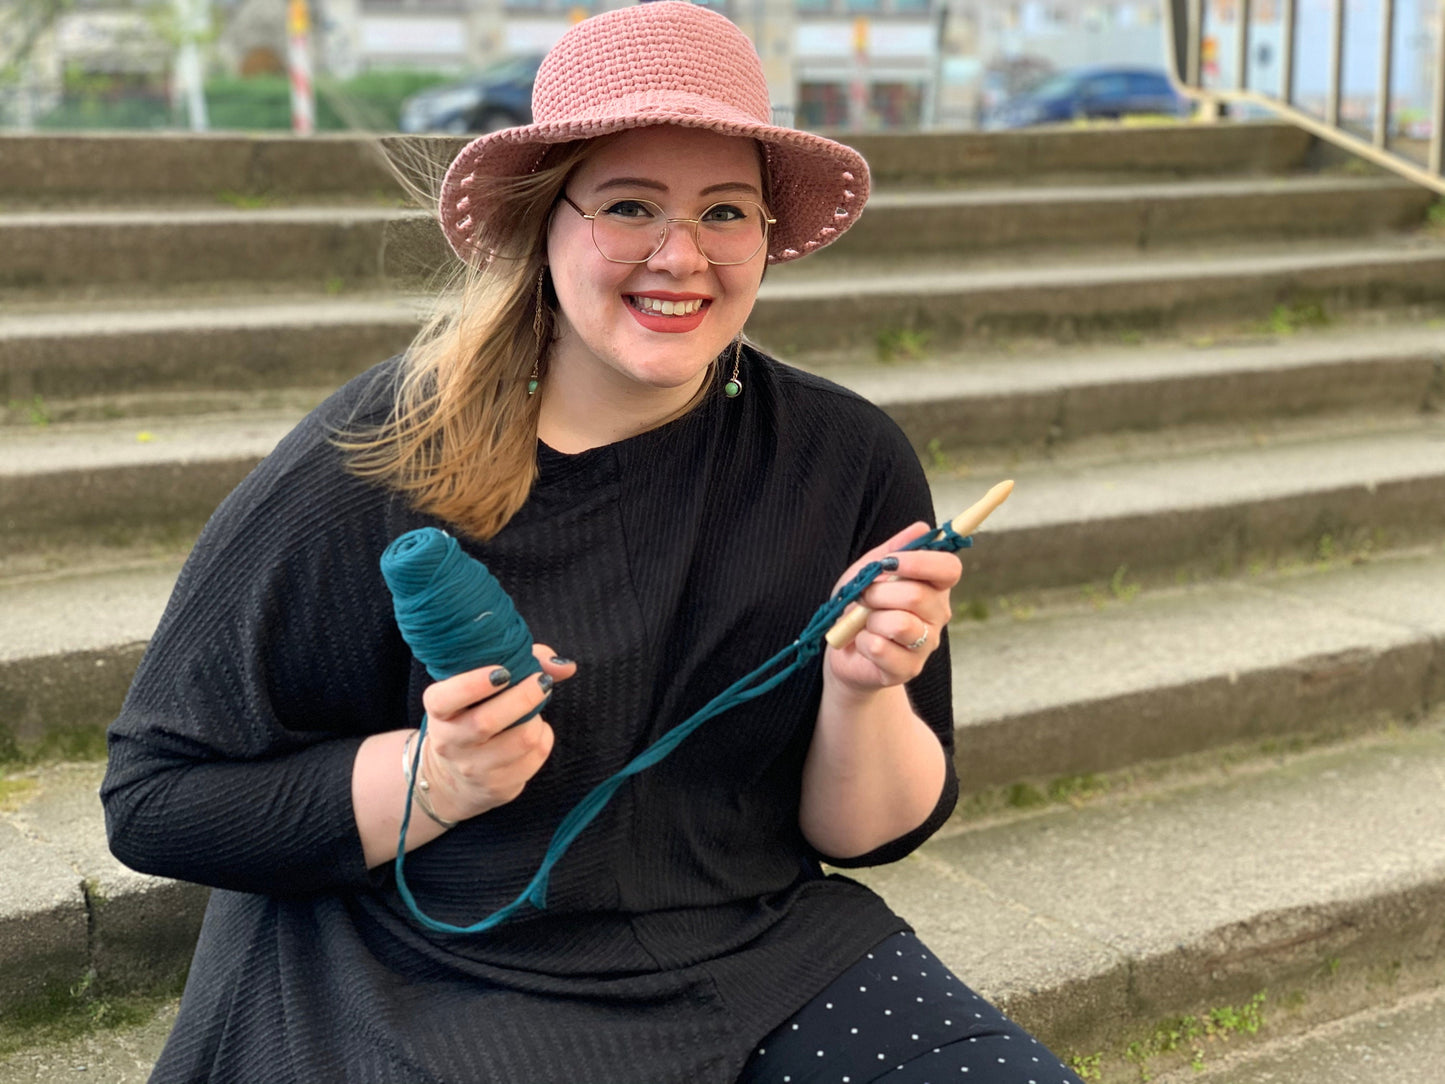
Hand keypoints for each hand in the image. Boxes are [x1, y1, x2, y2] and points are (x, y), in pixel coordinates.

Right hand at [415, 645, 576, 822]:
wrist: (454, 778)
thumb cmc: (476, 714)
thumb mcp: (483, 686)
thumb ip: (521, 662)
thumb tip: (565, 666)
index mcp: (439, 712)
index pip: (446, 698)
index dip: (473, 684)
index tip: (502, 671)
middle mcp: (449, 743)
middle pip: (488, 721)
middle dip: (524, 696)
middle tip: (541, 681)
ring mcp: (472, 769)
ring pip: (522, 739)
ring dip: (537, 719)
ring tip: (533, 712)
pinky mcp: (497, 787)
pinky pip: (536, 757)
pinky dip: (544, 738)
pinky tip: (534, 732)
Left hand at [825, 523, 960, 694]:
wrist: (843, 651)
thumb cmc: (859, 607)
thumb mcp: (869, 571)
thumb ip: (894, 549)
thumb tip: (922, 527)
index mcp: (933, 587)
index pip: (949, 569)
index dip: (921, 562)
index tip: (890, 562)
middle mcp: (937, 616)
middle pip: (917, 596)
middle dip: (878, 593)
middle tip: (864, 598)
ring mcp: (925, 645)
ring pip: (900, 624)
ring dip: (870, 619)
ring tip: (864, 622)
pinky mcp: (907, 670)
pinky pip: (882, 648)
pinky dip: (862, 642)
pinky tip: (862, 643)